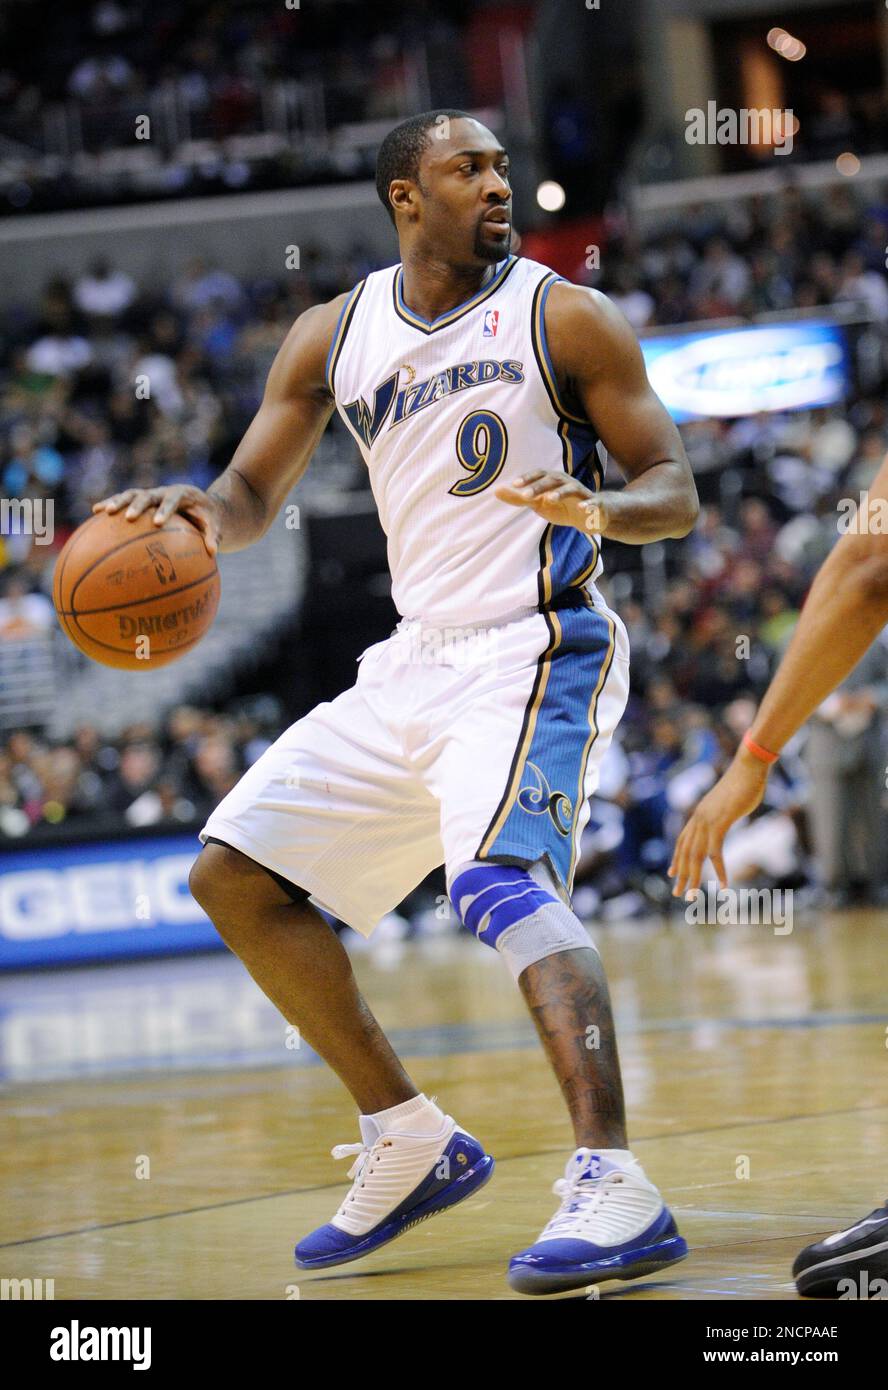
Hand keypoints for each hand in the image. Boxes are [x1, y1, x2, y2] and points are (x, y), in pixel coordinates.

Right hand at [92, 485, 221, 556]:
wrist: (201, 502)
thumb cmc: (208, 516)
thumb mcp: (214, 525)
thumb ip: (212, 536)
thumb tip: (213, 553)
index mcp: (182, 494)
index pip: (173, 500)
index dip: (165, 509)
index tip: (158, 522)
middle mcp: (163, 491)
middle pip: (147, 494)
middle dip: (137, 505)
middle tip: (128, 518)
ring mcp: (151, 494)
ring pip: (131, 494)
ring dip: (117, 501)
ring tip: (103, 511)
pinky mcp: (142, 499)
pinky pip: (124, 500)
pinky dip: (111, 504)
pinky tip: (95, 512)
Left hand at [495, 470, 605, 532]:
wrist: (591, 517)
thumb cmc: (561, 507)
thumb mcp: (539, 503)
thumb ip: (519, 498)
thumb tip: (496, 491)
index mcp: (554, 481)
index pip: (540, 475)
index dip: (528, 478)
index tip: (514, 484)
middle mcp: (567, 483)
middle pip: (553, 480)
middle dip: (539, 486)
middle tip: (525, 495)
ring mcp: (582, 493)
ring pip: (572, 489)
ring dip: (560, 493)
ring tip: (549, 499)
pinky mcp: (595, 505)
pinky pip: (592, 503)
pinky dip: (588, 505)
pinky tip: (583, 508)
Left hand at [668, 749, 770, 896]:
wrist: (749, 767)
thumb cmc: (743, 782)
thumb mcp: (728, 802)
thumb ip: (723, 813)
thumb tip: (725, 816)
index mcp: (699, 814)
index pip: (682, 840)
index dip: (676, 858)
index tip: (672, 873)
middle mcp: (699, 818)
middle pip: (685, 852)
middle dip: (681, 875)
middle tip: (678, 894)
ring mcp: (708, 821)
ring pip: (696, 856)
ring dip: (694, 878)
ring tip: (692, 896)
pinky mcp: (721, 823)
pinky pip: (716, 852)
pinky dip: (719, 870)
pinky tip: (723, 884)